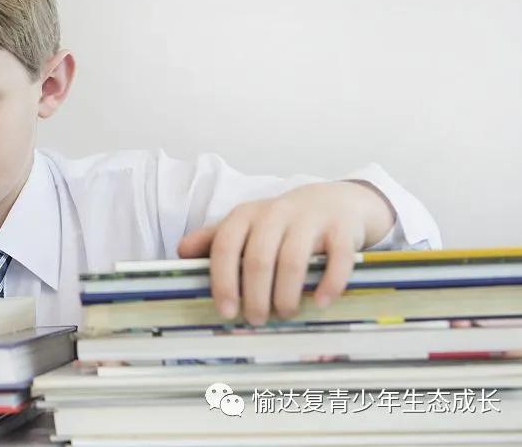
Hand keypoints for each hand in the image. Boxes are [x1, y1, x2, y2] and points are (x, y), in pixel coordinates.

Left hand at [176, 181, 394, 324]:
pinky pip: (336, 259)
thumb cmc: (282, 222)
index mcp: (246, 215)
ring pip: (293, 262)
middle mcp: (275, 213)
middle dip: (256, 296)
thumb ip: (214, 239)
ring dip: (287, 296)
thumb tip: (180, 253)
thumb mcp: (246, 225)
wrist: (335, 201)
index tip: (226, 312)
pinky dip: (328, 284)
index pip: (225, 247)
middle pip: (258, 260)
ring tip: (286, 314)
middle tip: (258, 320)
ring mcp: (310, 219)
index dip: (222, 281)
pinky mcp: (342, 229)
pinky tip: (321, 303)